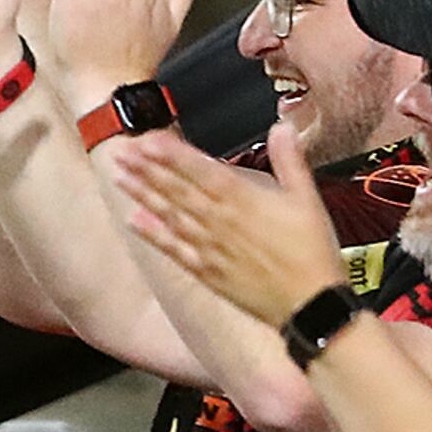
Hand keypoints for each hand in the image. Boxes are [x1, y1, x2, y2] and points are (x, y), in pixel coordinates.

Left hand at [118, 122, 347, 329]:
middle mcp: (220, 221)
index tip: (148, 138)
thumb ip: (290, 161)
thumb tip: (282, 127)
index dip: (173, 154)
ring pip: (170, 215)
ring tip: (120, 177)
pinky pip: (174, 249)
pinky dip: (153, 234)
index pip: (201, 170)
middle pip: (178, 190)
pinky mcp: (206, 271)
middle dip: (148, 169)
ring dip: (144, 194)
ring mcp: (209, 247)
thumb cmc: (311, 252)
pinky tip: (134, 220)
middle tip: (122, 152)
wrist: (310, 304)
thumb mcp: (307, 199)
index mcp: (244, 200)